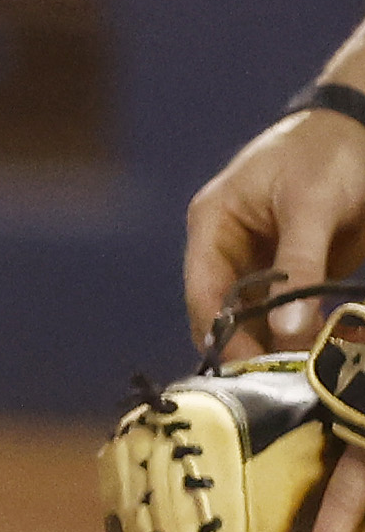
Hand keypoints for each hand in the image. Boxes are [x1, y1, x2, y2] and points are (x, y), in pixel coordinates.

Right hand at [188, 83, 364, 358]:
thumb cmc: (328, 152)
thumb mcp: (311, 206)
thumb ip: (299, 267)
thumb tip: (290, 331)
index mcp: (214, 224)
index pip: (204, 291)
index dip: (220, 333)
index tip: (248, 372)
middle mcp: (231, 248)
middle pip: (228, 312)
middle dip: (252, 345)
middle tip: (283, 379)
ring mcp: (264, 261)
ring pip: (262, 317)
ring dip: (282, 343)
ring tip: (307, 370)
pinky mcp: (299, 270)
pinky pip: (295, 310)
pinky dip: (307, 331)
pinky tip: (324, 350)